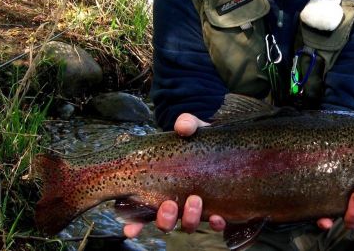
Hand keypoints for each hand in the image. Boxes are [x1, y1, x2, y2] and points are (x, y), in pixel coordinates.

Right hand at [123, 114, 226, 237]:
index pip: (140, 212)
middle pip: (164, 222)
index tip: (131, 229)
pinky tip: (218, 217)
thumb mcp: (192, 129)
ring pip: (187, 224)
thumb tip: (182, 126)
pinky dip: (216, 223)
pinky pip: (215, 224)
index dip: (134, 225)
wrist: (222, 142)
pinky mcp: (216, 207)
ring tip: (194, 201)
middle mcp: (175, 202)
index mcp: (159, 187)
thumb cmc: (198, 138)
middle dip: (164, 218)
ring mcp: (195, 208)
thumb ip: (187, 124)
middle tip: (168, 204)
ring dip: (188, 219)